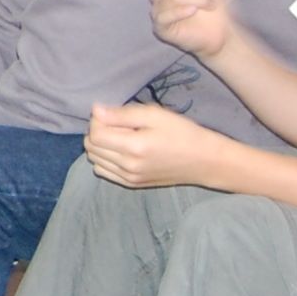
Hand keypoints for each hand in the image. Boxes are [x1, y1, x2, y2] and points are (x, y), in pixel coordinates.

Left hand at [86, 101, 221, 190]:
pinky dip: (104, 159)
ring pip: (94, 159)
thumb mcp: (155, 115)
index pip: (95, 134)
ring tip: (121, 137)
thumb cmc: (182, 133)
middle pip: (91, 147)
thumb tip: (95, 111)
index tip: (112, 114)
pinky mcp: (132, 184)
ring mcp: (129, 178)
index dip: (98, 120)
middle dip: (98, 131)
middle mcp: (128, 166)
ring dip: (100, 145)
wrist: (205, 161)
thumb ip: (122, 114)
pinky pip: (103, 171)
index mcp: (134, 148)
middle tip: (118, 124)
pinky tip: (121, 151)